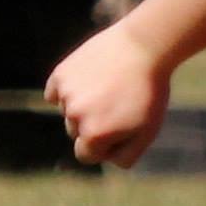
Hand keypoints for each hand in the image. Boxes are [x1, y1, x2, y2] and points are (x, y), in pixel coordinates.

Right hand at [44, 23, 170, 168]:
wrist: (144, 47)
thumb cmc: (150, 94)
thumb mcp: (147, 132)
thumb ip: (124, 155)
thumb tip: (104, 159)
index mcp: (94, 136)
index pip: (86, 155)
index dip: (103, 146)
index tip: (119, 130)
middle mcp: (74, 117)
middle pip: (76, 133)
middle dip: (93, 125)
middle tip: (118, 104)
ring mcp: (65, 94)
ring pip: (68, 112)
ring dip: (83, 105)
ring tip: (109, 88)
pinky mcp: (60, 73)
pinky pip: (55, 92)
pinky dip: (68, 90)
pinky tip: (89, 81)